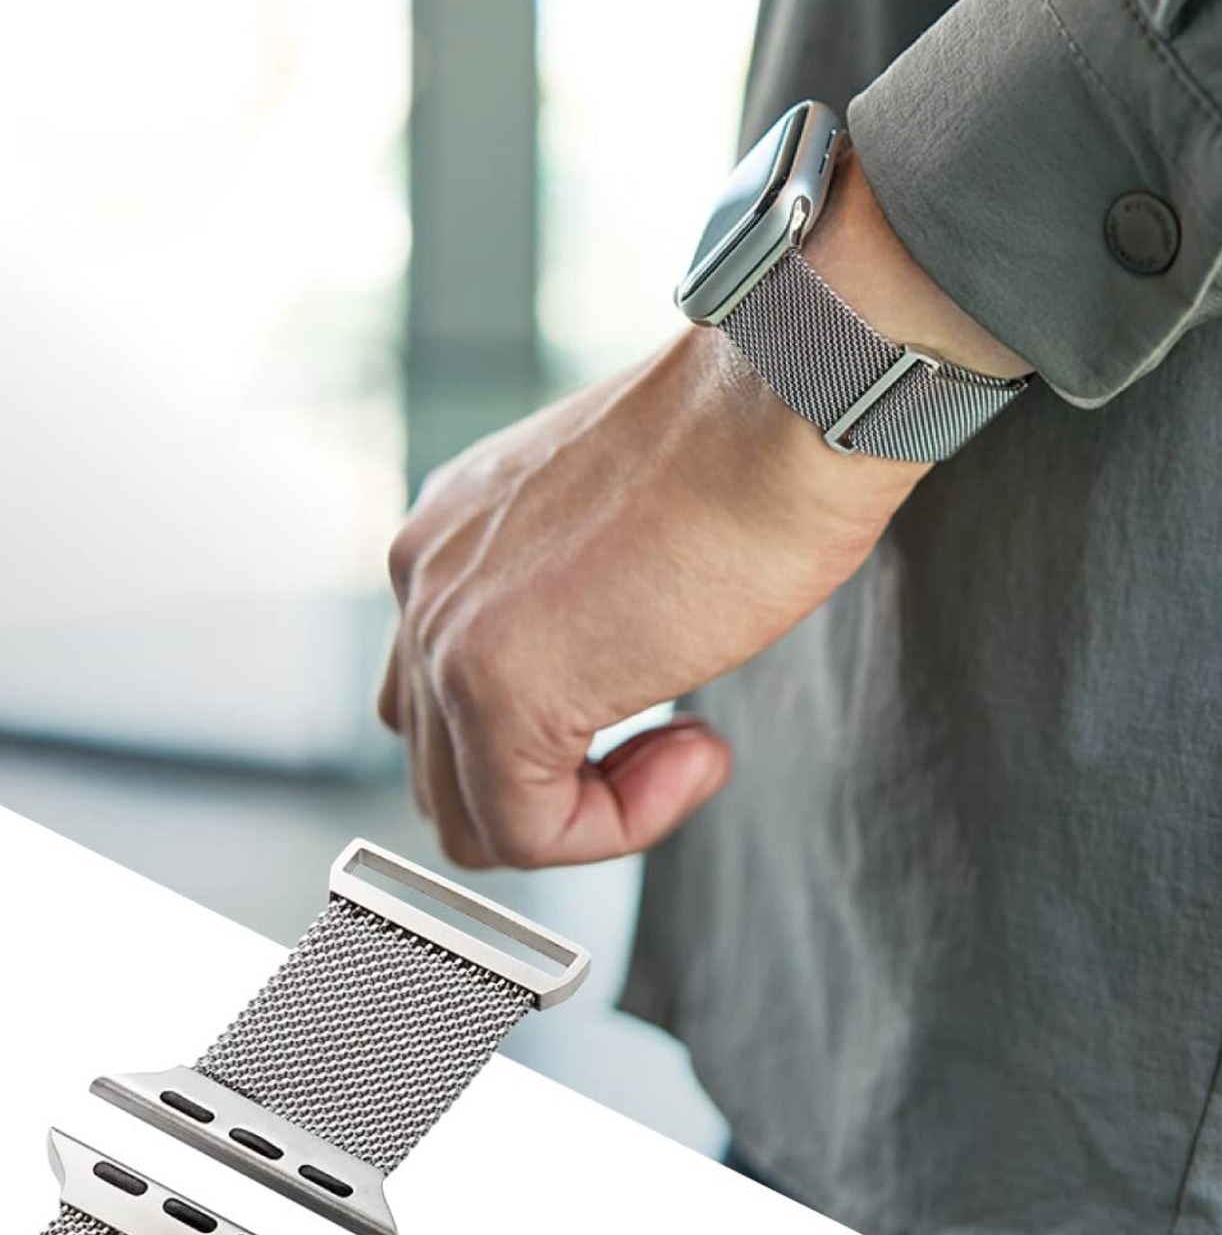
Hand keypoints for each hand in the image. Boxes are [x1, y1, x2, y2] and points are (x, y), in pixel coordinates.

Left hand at [378, 148, 1024, 869]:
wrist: (789, 403)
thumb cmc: (747, 449)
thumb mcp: (624, 533)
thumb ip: (576, 604)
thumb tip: (597, 678)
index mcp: (449, 532)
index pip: (447, 701)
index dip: (561, 744)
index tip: (665, 707)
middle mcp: (420, 573)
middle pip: (445, 767)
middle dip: (563, 788)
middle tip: (675, 742)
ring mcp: (445, 629)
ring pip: (474, 814)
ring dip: (588, 813)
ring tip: (686, 747)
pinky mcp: (495, 684)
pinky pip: (528, 831)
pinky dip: (620, 824)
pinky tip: (698, 749)